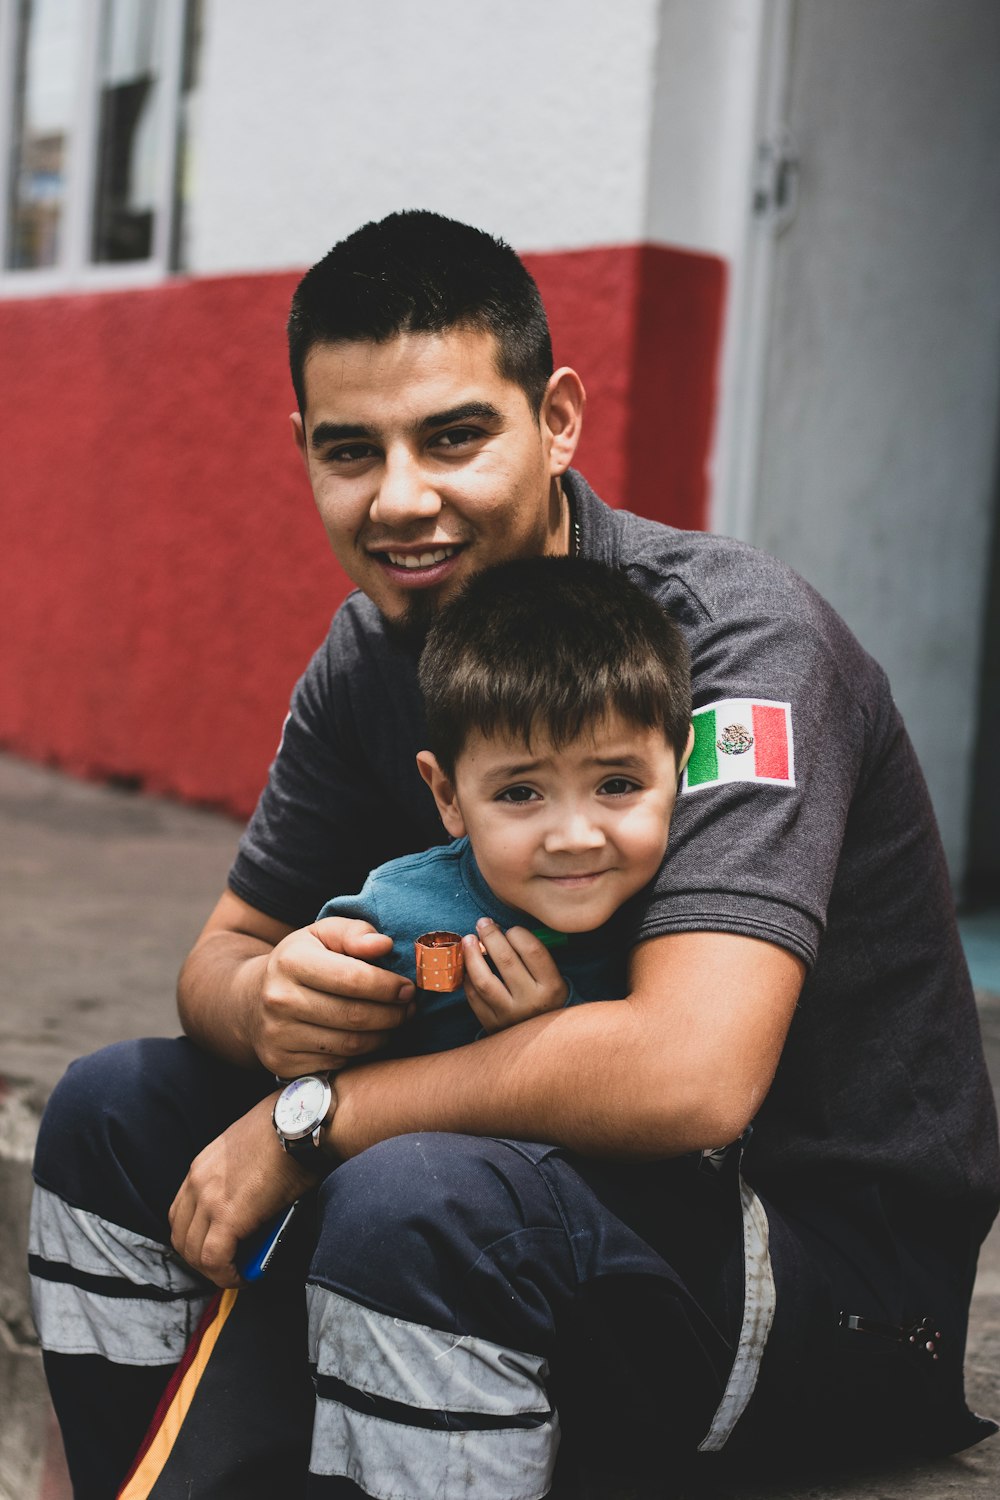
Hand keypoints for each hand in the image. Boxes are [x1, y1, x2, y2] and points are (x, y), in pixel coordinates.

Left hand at [168, 1093, 313, 1287]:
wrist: (302, 1122)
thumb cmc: (288, 1130)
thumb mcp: (250, 1149)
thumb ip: (240, 1175)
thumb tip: (254, 1201)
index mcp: (202, 1166)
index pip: (182, 1213)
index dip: (196, 1237)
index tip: (216, 1248)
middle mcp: (198, 1181)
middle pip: (182, 1237)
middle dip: (202, 1259)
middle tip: (227, 1266)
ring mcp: (209, 1199)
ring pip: (194, 1253)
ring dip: (215, 1270)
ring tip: (239, 1272)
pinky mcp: (227, 1217)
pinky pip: (215, 1260)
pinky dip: (227, 1275)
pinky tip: (244, 1276)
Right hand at [251, 917, 414, 1076]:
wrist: (251, 1000)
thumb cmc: (301, 961)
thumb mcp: (322, 935)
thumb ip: (354, 933)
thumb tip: (383, 945)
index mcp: (291, 961)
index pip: (353, 979)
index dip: (388, 986)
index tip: (408, 987)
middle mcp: (279, 1000)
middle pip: (354, 1016)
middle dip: (392, 1014)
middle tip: (409, 1008)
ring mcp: (277, 1035)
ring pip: (350, 1045)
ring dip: (383, 1036)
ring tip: (395, 1022)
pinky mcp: (281, 1063)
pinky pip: (336, 1064)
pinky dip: (360, 1054)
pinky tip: (367, 1037)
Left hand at [461, 918, 568, 1033]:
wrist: (544, 1044)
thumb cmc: (547, 1001)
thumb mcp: (554, 981)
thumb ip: (536, 958)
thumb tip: (505, 931)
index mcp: (552, 987)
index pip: (532, 950)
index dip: (517, 933)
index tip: (510, 929)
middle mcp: (532, 1002)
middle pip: (506, 960)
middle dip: (491, 935)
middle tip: (483, 923)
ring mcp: (510, 1016)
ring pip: (484, 980)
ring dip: (472, 955)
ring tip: (469, 940)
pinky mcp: (492, 1026)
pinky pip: (474, 997)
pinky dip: (468, 978)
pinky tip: (467, 966)